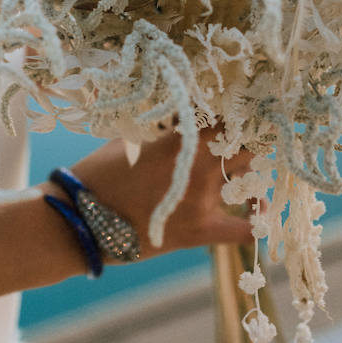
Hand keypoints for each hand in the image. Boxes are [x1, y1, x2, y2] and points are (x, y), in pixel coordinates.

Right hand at [49, 124, 256, 259]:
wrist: (81, 220)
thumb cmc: (99, 173)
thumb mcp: (131, 138)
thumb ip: (164, 129)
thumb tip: (184, 118)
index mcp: (182, 139)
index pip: (227, 117)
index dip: (238, 113)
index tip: (240, 111)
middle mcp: (199, 167)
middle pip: (246, 145)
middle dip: (249, 140)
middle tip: (246, 139)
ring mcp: (203, 200)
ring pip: (249, 179)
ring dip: (251, 172)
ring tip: (248, 171)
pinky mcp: (200, 231)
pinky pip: (243, 230)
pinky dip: (258, 222)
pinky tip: (260, 211)